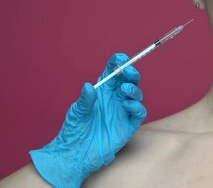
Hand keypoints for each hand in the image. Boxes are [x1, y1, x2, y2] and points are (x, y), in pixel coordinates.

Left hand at [29, 53, 146, 187]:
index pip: (113, 72)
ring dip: (133, 89)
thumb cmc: (74, 130)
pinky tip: (127, 106)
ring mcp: (122, 111)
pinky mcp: (128, 125)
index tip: (120, 59)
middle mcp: (114, 99)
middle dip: (131, 73)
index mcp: (102, 91)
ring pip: (136, 95)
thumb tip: (89, 86)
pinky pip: (138, 113)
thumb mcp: (77, 112)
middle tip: (129, 72)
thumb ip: (85, 100)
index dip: (118, 63)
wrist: (75, 154)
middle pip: (129, 80)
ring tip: (124, 90)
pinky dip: (136, 107)